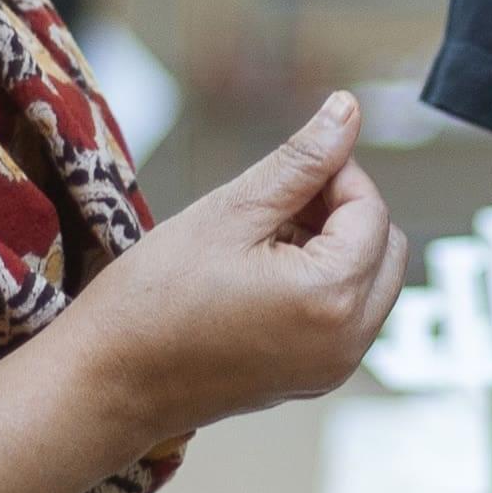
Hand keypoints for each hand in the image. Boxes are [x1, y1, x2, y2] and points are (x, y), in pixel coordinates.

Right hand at [64, 92, 413, 444]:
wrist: (107, 383)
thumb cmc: (153, 299)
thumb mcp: (230, 212)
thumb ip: (301, 161)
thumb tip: (348, 110)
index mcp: (331, 298)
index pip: (371, 211)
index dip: (335, 174)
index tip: (285, 169)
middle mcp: (347, 343)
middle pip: (384, 248)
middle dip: (342, 212)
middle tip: (275, 202)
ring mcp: (332, 369)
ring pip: (369, 282)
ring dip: (332, 248)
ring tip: (261, 239)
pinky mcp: (313, 380)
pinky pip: (345, 316)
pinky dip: (320, 285)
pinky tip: (260, 274)